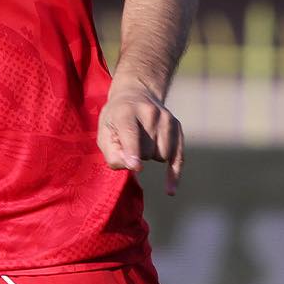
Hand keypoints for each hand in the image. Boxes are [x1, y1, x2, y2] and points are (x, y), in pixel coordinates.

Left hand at [96, 77, 184, 194]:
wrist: (136, 93)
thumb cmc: (116, 118)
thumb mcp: (104, 131)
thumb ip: (112, 151)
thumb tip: (132, 167)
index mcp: (126, 112)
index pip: (131, 133)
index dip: (132, 151)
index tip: (135, 166)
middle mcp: (149, 113)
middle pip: (146, 151)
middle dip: (138, 155)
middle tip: (130, 142)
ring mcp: (166, 118)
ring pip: (162, 155)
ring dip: (152, 156)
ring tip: (144, 142)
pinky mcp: (177, 126)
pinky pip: (178, 157)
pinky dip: (174, 174)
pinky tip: (170, 189)